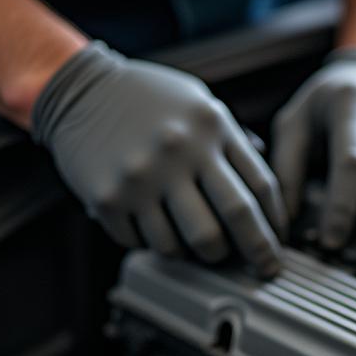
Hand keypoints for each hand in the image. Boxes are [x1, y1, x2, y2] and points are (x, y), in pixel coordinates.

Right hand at [32, 43, 285, 277]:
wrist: (77, 89)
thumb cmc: (149, 101)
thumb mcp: (201, 106)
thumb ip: (235, 146)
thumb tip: (268, 201)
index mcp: (210, 127)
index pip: (261, 188)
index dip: (276, 224)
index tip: (278, 243)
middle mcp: (178, 152)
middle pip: (235, 220)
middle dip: (257, 252)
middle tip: (262, 267)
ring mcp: (142, 178)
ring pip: (192, 244)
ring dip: (205, 254)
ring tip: (204, 246)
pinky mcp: (109, 200)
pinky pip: (148, 245)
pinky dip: (160, 245)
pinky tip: (160, 229)